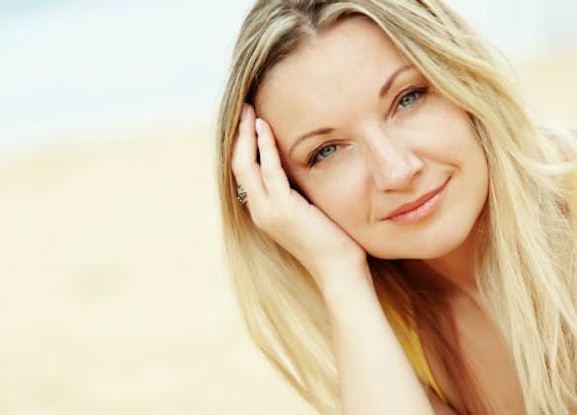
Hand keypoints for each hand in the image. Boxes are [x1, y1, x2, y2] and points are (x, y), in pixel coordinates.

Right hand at [231, 104, 367, 289]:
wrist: (339, 270)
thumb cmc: (333, 241)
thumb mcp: (311, 211)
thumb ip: (299, 191)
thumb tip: (303, 167)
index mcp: (263, 212)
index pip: (244, 172)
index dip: (243, 145)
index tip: (249, 121)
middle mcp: (259, 211)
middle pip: (237, 164)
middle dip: (240, 134)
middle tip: (244, 108)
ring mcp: (267, 211)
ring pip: (246, 164)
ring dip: (247, 134)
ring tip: (250, 110)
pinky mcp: (282, 209)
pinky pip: (268, 169)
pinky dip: (264, 146)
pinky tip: (266, 127)